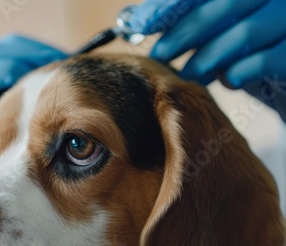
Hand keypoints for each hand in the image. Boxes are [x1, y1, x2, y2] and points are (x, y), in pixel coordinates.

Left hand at [146, 0, 285, 120]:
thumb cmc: (249, 51)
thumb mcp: (215, 31)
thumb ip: (182, 20)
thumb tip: (133, 20)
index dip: (171, 5)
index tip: (142, 25)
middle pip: (226, 3)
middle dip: (185, 32)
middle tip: (159, 56)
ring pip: (246, 30)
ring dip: (208, 57)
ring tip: (189, 75)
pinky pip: (269, 58)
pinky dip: (241, 71)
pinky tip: (228, 81)